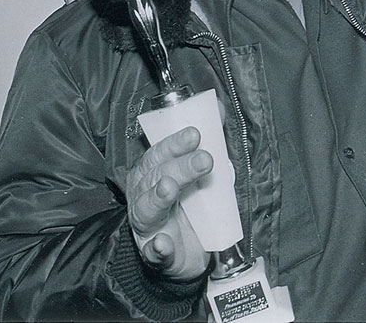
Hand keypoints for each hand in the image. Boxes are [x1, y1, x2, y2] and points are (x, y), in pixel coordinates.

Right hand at [126, 127, 212, 280]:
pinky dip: (157, 247)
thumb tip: (220, 110)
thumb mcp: (198, 173)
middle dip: (179, 166)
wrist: (187, 254)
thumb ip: (207, 144)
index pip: (158, 154)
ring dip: (158, 197)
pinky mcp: (156, 255)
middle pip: (154, 177)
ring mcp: (149, 226)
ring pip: (147, 209)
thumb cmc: (190, 208)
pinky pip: (153, 251)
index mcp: (153, 175)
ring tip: (170, 189)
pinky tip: (163, 243)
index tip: (195, 133)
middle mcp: (145, 197)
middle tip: (205, 159)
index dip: (174, 142)